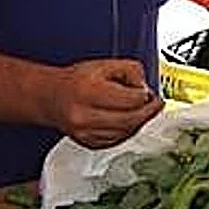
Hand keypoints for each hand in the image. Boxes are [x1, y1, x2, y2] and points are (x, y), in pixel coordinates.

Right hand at [47, 60, 162, 148]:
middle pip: (130, 120)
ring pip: (126, 133)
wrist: (53, 98)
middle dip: (149, 112)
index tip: (149, 92)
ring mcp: (85, 133)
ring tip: (142, 110)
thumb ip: (130, 71)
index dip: (145, 95)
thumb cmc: (78, 80)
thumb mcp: (105, 64)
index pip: (131, 100)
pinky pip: (117, 141)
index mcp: (88, 92)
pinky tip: (129, 120)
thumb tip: (145, 87)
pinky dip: (128, 131)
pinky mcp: (88, 143)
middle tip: (156, 104)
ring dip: (140, 122)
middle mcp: (84, 115)